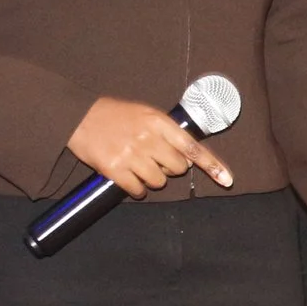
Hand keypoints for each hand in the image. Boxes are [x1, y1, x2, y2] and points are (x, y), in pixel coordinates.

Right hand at [67, 96, 230, 197]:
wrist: (79, 117)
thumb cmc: (116, 115)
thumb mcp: (146, 114)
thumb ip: (168, 132)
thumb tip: (189, 156)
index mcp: (158, 123)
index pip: (192, 147)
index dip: (212, 165)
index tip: (227, 180)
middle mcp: (147, 139)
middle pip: (177, 168)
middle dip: (170, 168)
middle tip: (154, 159)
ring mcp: (131, 155)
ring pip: (158, 182)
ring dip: (152, 179)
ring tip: (138, 165)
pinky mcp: (114, 170)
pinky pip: (138, 190)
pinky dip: (136, 189)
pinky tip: (129, 178)